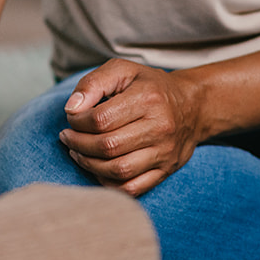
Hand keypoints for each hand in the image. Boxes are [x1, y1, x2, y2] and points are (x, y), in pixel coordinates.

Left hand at [57, 59, 209, 195]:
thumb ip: (94, 83)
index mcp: (147, 99)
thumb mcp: (123, 70)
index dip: (77, 122)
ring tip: (77, 153)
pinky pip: (132, 188)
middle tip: (68, 137)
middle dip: (78, 144)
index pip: (101, 119)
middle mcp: (159, 127)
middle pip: (108, 146)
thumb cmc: (149, 86)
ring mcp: (164, 152)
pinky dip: (108, 183)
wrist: (191, 106)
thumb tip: (71, 108)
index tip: (72, 118)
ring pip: (118, 170)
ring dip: (89, 164)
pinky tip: (97, 169)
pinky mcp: (165, 171)